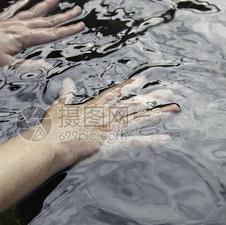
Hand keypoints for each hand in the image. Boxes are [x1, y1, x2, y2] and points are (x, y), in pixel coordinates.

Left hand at [0, 0, 84, 67]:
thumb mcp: (6, 65)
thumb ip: (28, 66)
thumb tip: (48, 67)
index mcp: (23, 37)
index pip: (51, 34)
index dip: (68, 30)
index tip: (82, 24)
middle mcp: (18, 27)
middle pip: (46, 21)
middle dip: (63, 16)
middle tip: (78, 8)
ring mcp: (8, 23)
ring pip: (32, 12)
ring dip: (46, 6)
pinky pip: (13, 11)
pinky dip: (21, 5)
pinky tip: (26, 0)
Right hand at [39, 75, 179, 168]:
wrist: (51, 144)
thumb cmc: (52, 128)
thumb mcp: (58, 107)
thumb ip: (67, 94)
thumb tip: (68, 81)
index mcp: (94, 106)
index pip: (117, 92)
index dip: (132, 85)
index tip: (145, 78)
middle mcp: (106, 115)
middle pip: (134, 104)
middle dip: (152, 97)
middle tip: (169, 92)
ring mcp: (110, 130)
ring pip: (138, 119)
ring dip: (157, 114)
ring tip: (174, 109)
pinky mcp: (111, 145)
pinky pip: (135, 142)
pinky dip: (151, 141)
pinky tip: (165, 138)